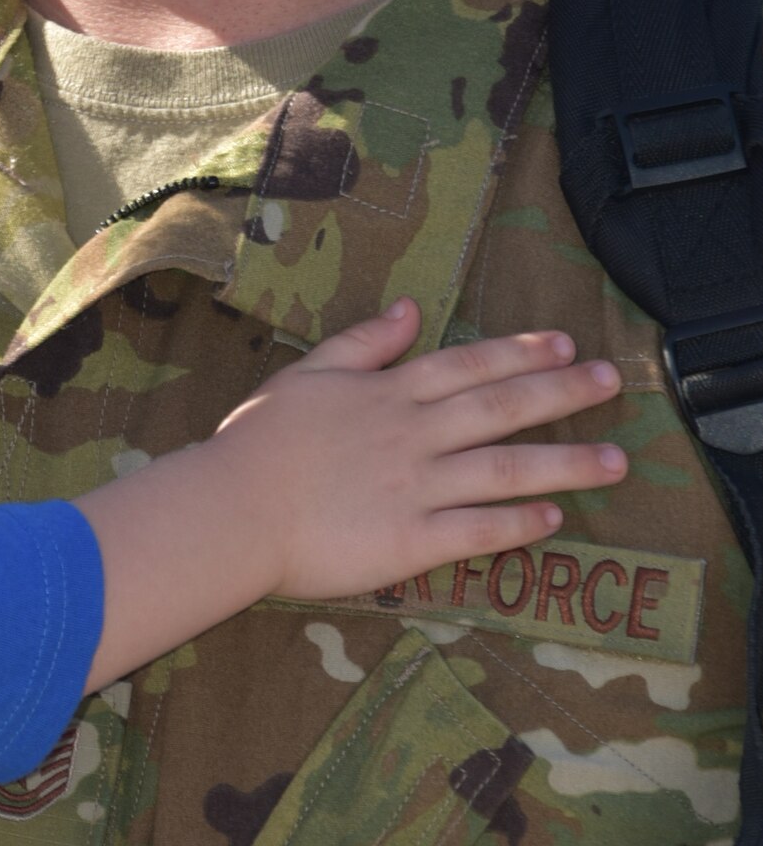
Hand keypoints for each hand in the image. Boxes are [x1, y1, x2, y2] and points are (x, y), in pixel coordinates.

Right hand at [207, 297, 626, 603]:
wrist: (234, 508)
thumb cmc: (261, 440)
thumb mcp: (309, 373)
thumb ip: (365, 343)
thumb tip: (411, 308)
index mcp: (388, 392)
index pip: (467, 365)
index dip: (519, 353)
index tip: (566, 345)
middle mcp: (413, 434)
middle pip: (500, 409)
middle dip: (561, 394)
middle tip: (614, 383)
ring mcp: (417, 488)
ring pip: (503, 470)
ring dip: (564, 464)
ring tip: (615, 461)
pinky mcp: (411, 542)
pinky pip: (476, 531)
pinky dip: (516, 525)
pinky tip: (553, 520)